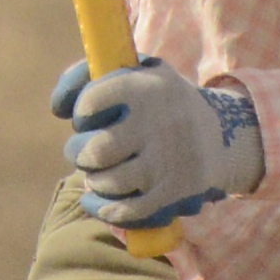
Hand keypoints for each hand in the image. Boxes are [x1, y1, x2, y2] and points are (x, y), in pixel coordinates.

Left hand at [49, 54, 263, 229]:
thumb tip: (57, 108)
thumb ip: (89, 73)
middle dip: (78, 152)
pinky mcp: (174, 193)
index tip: (88, 116)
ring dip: (94, 179)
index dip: (81, 112)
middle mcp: (159, 125)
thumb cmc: (158, 99)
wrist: (221, 134)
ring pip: (110, 183)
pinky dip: (104, 208)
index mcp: (146, 88)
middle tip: (83, 150)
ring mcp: (168, 162)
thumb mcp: (135, 69)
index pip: (91, 101)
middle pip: (96, 151)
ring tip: (97, 171)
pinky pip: (128, 211)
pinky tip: (97, 199)